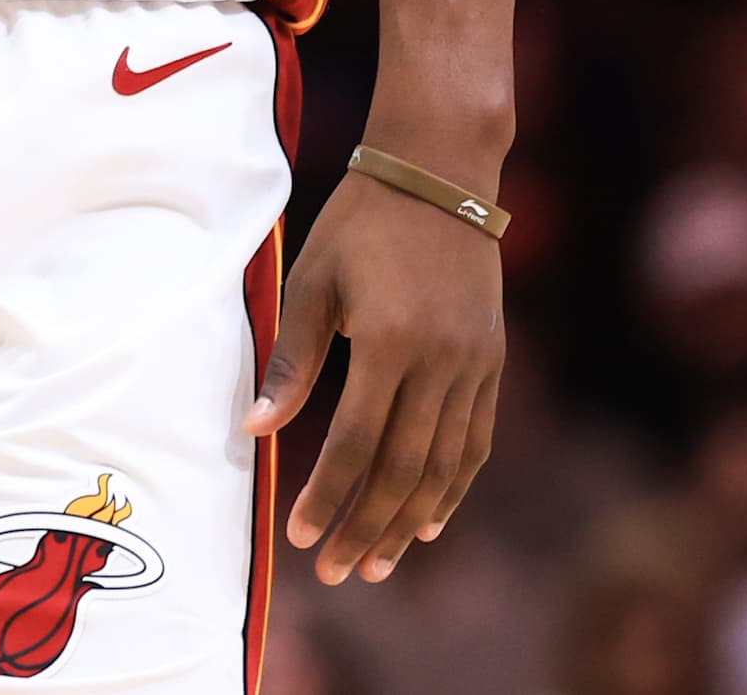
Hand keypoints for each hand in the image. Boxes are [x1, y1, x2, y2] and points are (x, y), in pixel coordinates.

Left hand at [243, 170, 502, 583]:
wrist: (438, 174)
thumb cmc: (360, 223)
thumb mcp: (313, 280)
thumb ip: (290, 360)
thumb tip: (255, 429)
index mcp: (389, 342)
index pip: (356, 445)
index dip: (328, 496)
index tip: (300, 536)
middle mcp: (440, 363)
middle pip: (403, 472)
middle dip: (366, 527)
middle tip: (336, 570)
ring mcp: (474, 365)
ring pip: (444, 467)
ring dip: (408, 522)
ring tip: (377, 563)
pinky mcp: (491, 361)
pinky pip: (475, 442)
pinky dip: (453, 488)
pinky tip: (430, 520)